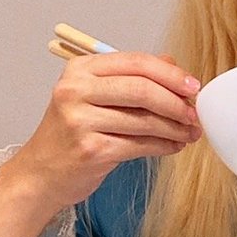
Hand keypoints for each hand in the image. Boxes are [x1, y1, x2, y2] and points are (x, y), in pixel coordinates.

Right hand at [10, 50, 202, 210]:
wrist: (41, 174)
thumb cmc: (72, 134)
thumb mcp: (94, 96)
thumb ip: (131, 78)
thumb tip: (173, 64)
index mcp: (79, 69)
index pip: (136, 62)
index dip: (171, 74)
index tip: (193, 86)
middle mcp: (76, 90)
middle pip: (142, 89)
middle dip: (176, 102)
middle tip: (194, 114)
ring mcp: (80, 120)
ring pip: (144, 120)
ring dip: (175, 128)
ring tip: (189, 133)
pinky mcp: (90, 149)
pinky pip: (140, 145)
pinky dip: (163, 146)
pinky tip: (174, 146)